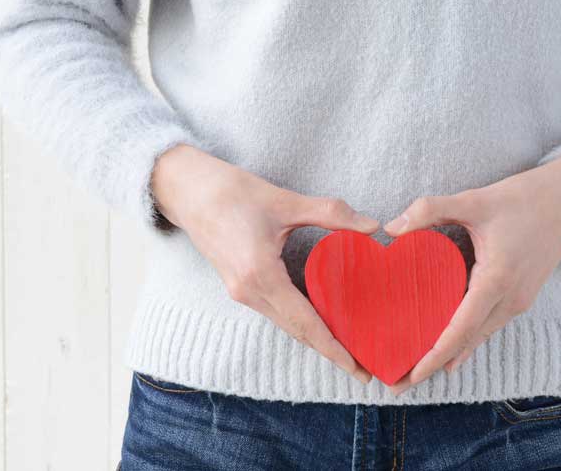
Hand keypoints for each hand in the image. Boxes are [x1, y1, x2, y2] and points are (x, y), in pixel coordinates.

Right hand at [150, 143, 378, 384]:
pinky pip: (276, 312)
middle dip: (331, 352)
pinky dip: (300, 322)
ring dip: (316, 339)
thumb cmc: (233, 193)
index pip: (305, 322)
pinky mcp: (240, 286)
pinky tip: (321, 320)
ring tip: (349, 349)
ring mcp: (241, 292)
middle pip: (297, 332)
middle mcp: (249, 292)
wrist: (189, 190)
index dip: (334, 348)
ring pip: (286, 324)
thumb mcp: (286, 201)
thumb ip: (331, 213)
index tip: (358, 369)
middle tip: (364, 370)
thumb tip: (372, 227)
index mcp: (261, 275)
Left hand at [382, 154, 560, 394]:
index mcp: (498, 279)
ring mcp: (519, 301)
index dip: (434, 355)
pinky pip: (489, 325)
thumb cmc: (525, 198)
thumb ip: (431, 210)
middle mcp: (511, 299)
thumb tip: (391, 228)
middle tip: (399, 381)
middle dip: (433, 364)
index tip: (410, 374)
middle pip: (467, 342)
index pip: (461, 329)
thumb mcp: (475, 199)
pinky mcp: (522, 296)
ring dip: (450, 354)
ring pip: (479, 336)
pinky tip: (448, 347)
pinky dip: (467, 338)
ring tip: (416, 367)